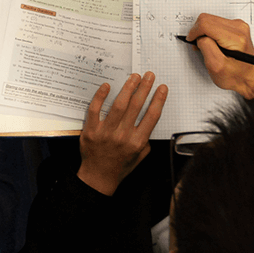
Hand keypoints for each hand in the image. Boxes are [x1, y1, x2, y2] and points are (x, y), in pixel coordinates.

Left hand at [77, 72, 167, 194]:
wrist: (98, 176)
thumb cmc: (120, 165)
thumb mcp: (140, 155)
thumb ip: (145, 138)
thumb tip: (148, 119)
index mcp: (137, 142)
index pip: (152, 116)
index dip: (158, 99)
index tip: (162, 88)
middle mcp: (123, 136)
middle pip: (136, 106)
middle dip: (144, 88)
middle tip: (149, 75)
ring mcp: (106, 133)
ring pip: (119, 105)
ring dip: (128, 88)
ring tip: (134, 77)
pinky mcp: (91, 130)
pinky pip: (95, 109)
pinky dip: (100, 96)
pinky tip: (106, 86)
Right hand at [186, 13, 253, 98]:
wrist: (250, 77)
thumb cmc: (236, 75)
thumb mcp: (216, 67)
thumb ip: (206, 48)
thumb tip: (199, 37)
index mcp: (235, 38)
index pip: (206, 24)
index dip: (194, 32)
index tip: (191, 41)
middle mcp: (239, 28)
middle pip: (207, 19)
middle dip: (198, 32)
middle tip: (198, 45)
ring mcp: (238, 26)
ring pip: (210, 19)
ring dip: (203, 32)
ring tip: (205, 46)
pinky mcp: (236, 26)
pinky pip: (215, 22)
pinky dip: (209, 31)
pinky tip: (211, 43)